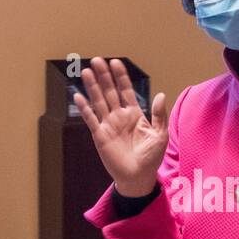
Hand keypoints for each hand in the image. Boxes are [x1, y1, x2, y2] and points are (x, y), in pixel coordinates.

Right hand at [73, 57, 167, 196]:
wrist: (138, 177)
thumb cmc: (151, 158)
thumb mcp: (160, 135)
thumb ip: (159, 115)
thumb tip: (161, 94)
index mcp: (135, 114)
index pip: (126, 90)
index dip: (121, 77)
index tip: (116, 62)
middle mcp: (119, 116)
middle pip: (110, 92)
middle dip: (104, 76)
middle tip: (97, 60)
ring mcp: (108, 125)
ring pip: (99, 101)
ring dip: (93, 87)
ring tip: (87, 71)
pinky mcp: (100, 135)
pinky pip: (91, 119)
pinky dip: (85, 108)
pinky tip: (78, 96)